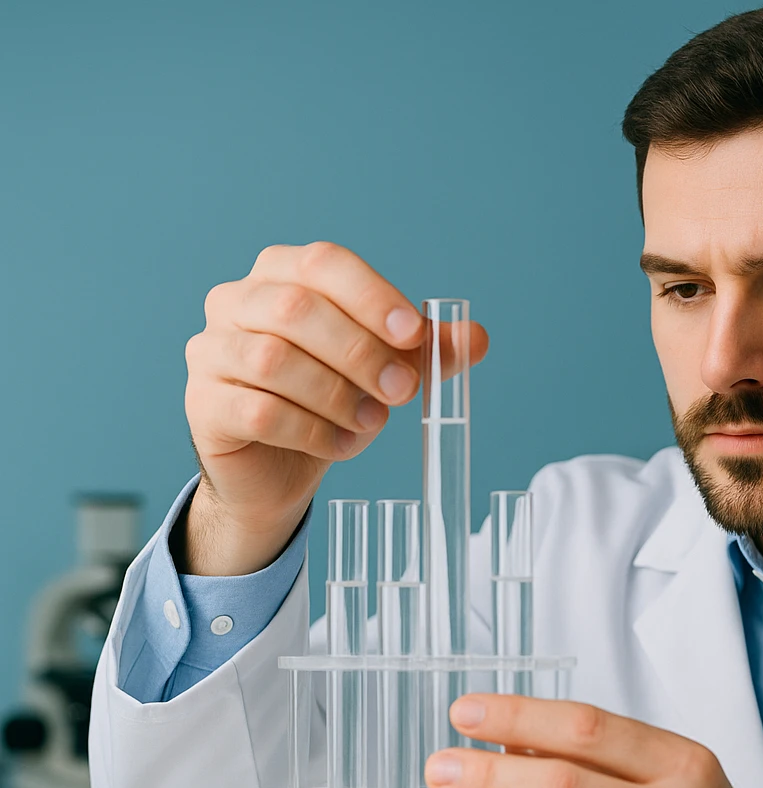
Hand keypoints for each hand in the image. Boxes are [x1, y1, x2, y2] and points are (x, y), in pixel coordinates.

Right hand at [182, 241, 488, 574]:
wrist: (281, 468)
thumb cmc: (332, 401)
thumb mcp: (388, 370)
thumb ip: (429, 351)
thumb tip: (477, 337)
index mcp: (281, 274)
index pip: (323, 262)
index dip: (372, 295)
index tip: (415, 334)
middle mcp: (235, 301)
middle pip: (296, 308)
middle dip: (360, 352)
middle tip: (403, 390)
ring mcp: (210, 351)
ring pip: (272, 361)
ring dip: (336, 395)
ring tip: (372, 423)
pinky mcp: (202, 404)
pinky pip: (258, 411)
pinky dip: (310, 431)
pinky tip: (340, 445)